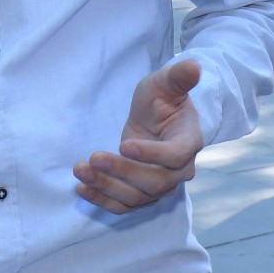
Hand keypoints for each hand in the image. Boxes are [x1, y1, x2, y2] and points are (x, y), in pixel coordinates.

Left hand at [75, 58, 206, 213]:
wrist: (155, 121)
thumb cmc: (162, 100)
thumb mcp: (164, 83)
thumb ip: (178, 77)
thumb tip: (194, 66)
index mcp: (189, 141)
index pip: (176, 156)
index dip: (152, 154)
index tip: (124, 143)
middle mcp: (180, 170)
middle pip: (154, 182)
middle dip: (121, 171)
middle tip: (94, 157)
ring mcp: (162, 186)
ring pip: (136, 197)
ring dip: (105, 186)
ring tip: (80, 169)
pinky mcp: (143, 195)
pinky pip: (124, 206)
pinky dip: (102, 201)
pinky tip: (80, 188)